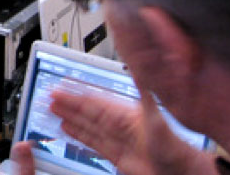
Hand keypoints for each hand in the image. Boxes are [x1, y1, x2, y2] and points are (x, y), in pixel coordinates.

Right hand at [50, 90, 216, 174]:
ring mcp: (117, 139)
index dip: (75, 94)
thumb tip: (137, 66)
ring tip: (53, 110)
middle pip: (87, 111)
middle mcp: (119, 124)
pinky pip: (92, 141)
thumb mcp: (156, 117)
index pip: (94, 100)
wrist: (180, 174)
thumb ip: (143, 90)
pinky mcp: (116, 156)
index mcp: (125, 112)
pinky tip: (69, 130)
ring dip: (70, 117)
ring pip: (88, 125)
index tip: (59, 87)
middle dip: (68, 103)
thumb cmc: (174, 149)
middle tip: (49, 96)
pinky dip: (78, 134)